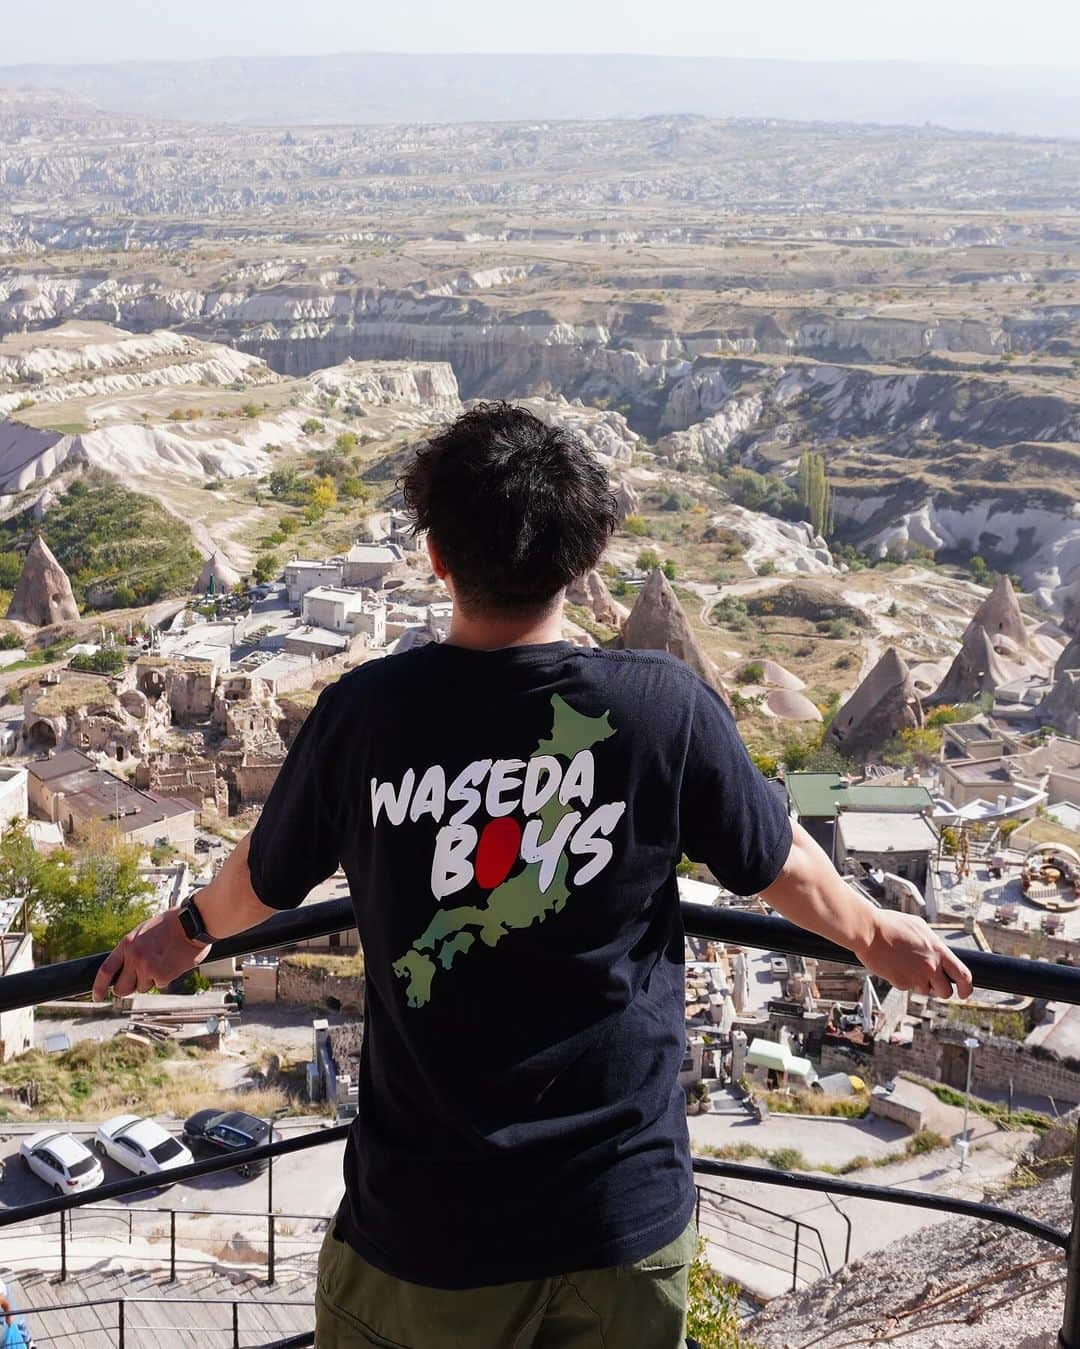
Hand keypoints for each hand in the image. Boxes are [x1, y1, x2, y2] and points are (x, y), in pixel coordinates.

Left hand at [92, 909, 209, 1001]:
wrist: (192, 923)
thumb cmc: (170, 924)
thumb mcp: (143, 931)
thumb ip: (132, 949)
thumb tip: (124, 967)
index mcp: (127, 945)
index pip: (105, 970)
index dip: (98, 987)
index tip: (97, 997)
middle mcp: (135, 958)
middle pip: (121, 988)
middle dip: (127, 989)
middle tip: (135, 982)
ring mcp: (148, 968)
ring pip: (142, 988)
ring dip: (150, 980)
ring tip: (161, 962)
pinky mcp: (163, 975)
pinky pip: (159, 984)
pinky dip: (165, 977)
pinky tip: (171, 963)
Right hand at [853, 909, 972, 999]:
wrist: (869, 931)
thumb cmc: (890, 925)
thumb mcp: (919, 926)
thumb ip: (932, 942)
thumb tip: (938, 950)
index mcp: (938, 950)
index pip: (964, 975)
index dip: (967, 987)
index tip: (964, 992)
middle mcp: (930, 966)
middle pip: (946, 991)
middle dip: (940, 989)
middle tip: (932, 982)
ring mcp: (916, 977)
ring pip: (925, 991)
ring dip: (918, 983)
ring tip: (905, 966)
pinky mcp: (901, 983)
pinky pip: (906, 987)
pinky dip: (901, 980)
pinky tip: (893, 965)